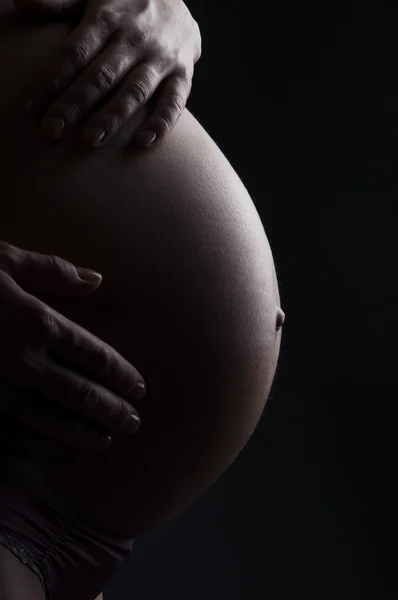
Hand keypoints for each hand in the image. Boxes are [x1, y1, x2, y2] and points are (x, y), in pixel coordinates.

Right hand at [0, 241, 144, 454]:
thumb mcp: (1, 259)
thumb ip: (52, 271)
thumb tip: (97, 280)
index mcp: (36, 322)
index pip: (94, 355)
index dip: (121, 374)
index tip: (139, 388)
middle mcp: (22, 363)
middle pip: (82, 396)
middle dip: (113, 412)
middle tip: (133, 423)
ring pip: (52, 423)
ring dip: (83, 435)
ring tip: (105, 441)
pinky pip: (14, 437)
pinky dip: (41, 446)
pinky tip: (56, 448)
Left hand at [14, 0, 201, 148]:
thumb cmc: (124, 2)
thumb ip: (59, 0)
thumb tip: (22, 2)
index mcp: (108, 18)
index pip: (75, 53)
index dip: (54, 81)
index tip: (35, 108)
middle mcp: (135, 39)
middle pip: (101, 76)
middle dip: (75, 105)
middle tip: (52, 131)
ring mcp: (161, 58)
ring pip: (134, 91)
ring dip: (112, 118)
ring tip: (91, 141)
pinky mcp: (183, 74)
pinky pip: (175, 101)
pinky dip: (162, 122)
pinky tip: (144, 142)